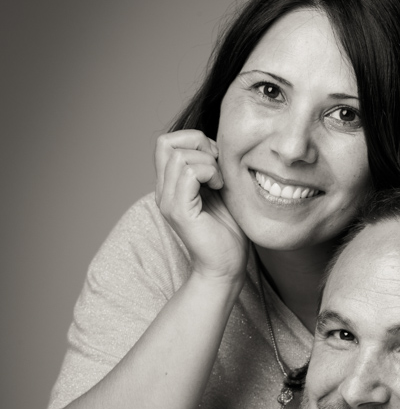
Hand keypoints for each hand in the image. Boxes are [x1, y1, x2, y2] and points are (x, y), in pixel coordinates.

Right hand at [155, 130, 247, 281]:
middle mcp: (163, 192)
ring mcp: (169, 202)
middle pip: (165, 142)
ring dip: (208, 162)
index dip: (193, 141)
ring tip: (220, 181)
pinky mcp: (180, 212)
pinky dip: (210, 172)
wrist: (226, 267)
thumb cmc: (228, 232)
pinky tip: (220, 188)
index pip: (166, 142)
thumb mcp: (219, 190)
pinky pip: (190, 173)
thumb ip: (210, 168)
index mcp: (170, 185)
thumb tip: (215, 143)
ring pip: (179, 156)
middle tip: (217, 165)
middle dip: (198, 144)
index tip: (216, 159)